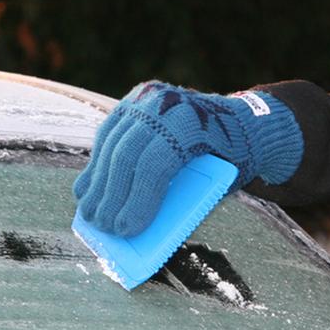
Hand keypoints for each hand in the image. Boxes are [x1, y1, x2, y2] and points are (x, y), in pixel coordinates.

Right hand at [73, 81, 302, 236]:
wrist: (241, 123)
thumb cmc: (230, 161)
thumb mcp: (215, 181)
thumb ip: (182, 199)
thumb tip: (139, 228)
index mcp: (191, 124)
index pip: (153, 165)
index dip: (137, 201)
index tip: (126, 230)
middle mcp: (164, 104)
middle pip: (125, 155)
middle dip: (111, 196)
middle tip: (103, 227)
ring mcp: (144, 99)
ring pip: (110, 145)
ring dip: (97, 184)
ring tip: (91, 215)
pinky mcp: (132, 102)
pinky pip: (107, 137)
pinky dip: (97, 166)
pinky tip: (89, 190)